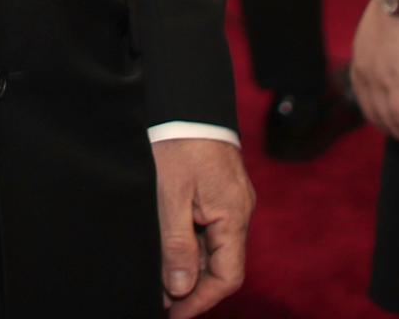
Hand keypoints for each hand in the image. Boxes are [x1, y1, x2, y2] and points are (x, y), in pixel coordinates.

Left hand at [152, 136, 252, 315]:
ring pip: (215, 248)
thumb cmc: (178, 143)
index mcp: (233, 216)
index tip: (172, 313)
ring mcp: (232, 201)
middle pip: (222, 265)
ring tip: (159, 278)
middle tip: (160, 299)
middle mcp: (239, 212)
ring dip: (190, 266)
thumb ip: (177, 245)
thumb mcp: (170, 196)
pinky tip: (169, 248)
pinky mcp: (222, 191)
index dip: (200, 300)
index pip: (226, 276)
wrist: (187, 100)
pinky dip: (192, 244)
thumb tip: (181, 289)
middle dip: (193, 287)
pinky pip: (211, 229)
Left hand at [351, 1, 398, 154]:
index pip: (366, 99)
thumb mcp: (388, 26)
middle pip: (375, 116)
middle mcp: (362, 73)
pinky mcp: (397, 82)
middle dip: (396, 133)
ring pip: (390, 123)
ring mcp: (377, 79)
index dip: (383, 117)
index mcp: (360, 59)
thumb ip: (389, 45)